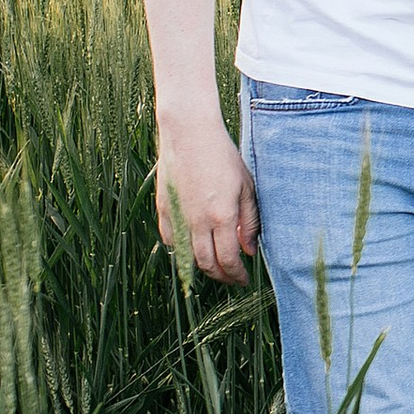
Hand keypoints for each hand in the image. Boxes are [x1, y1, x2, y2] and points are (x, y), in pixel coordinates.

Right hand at [156, 113, 260, 286]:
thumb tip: (250, 251)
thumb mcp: (246, 187)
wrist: (189, 134)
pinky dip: (182, 250)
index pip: (228, 260)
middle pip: (207, 264)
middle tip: (232, 277)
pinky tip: (194, 246)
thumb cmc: (223, 157)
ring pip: (187, 257)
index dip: (237, 275)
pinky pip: (171, 240)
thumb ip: (250, 221)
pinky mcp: (163, 209)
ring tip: (216, 265)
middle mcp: (197, 221)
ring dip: (203, 266)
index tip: (244, 279)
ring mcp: (177, 216)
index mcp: (222, 217)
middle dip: (222, 276)